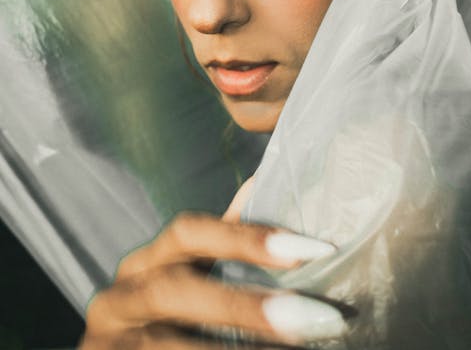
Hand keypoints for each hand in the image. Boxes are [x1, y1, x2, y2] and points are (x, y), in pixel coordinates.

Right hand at [78, 212, 347, 348]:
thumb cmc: (166, 328)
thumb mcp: (186, 282)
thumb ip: (223, 244)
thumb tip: (264, 184)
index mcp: (145, 265)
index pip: (188, 233)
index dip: (246, 238)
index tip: (310, 250)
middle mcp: (119, 299)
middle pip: (174, 291)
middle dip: (244, 306)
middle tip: (313, 318)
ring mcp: (109, 343)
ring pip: (164, 343)